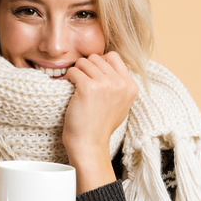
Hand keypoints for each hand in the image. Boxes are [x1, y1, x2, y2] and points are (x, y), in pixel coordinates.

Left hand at [62, 52, 137, 191]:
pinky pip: (74, 70)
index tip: (93, 76)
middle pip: (97, 57)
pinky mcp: (88, 87)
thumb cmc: (100, 125)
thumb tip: (108, 62)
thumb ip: (119, 84)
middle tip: (82, 84)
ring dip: (77, 72)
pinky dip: (69, 78)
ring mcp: (105, 84)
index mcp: (131, 86)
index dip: (100, 63)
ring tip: (77, 87)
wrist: (89, 144)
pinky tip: (71, 90)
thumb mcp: (121, 104)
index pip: (113, 56)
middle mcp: (120, 83)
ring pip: (84, 62)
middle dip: (86, 68)